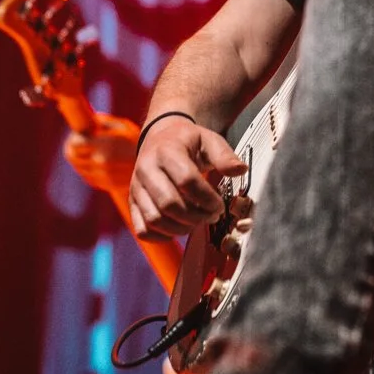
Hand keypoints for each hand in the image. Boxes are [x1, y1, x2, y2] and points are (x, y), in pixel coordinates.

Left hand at [64, 113, 139, 194]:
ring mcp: (102, 175)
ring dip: (79, 158)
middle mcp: (101, 162)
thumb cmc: (136, 141)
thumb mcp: (122, 125)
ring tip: (89, 150)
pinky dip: (87, 168)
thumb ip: (102, 121)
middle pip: (71, 156)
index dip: (73, 138)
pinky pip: (87, 176)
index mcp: (104, 144)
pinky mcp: (105, 185)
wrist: (153, 165)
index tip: (77, 134)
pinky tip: (97, 161)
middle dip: (71, 148)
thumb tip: (85, 121)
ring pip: (78, 167)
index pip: (74, 144)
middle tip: (77, 142)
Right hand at [130, 116, 245, 241]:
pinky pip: (142, 229)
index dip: (207, 198)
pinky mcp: (133, 203)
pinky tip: (178, 228)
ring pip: (154, 219)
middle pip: (169, 203)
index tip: (219, 204)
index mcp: (166, 151)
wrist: (160, 137)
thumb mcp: (209, 139)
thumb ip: (224, 156)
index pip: (186, 180)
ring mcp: (136, 188)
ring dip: (180, 228)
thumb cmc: (187, 141)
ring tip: (196, 222)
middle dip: (195, 216)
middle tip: (211, 216)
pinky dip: (161, 236)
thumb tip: (240, 170)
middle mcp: (146, 169)